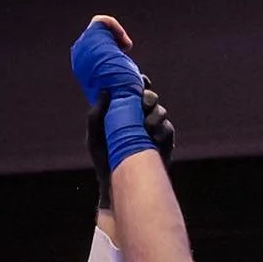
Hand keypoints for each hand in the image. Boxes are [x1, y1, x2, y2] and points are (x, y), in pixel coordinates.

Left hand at [71, 15, 158, 173]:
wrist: (118, 181)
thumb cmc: (104, 158)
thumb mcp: (95, 134)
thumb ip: (96, 113)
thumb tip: (105, 90)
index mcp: (125, 111)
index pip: (135, 90)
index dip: (139, 82)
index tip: (137, 80)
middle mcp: (141, 117)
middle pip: (151, 97)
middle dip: (149, 95)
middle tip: (144, 100)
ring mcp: (154, 129)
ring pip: (161, 111)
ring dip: (155, 114)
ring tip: (146, 124)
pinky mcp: (164, 143)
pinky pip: (168, 129)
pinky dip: (161, 130)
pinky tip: (152, 136)